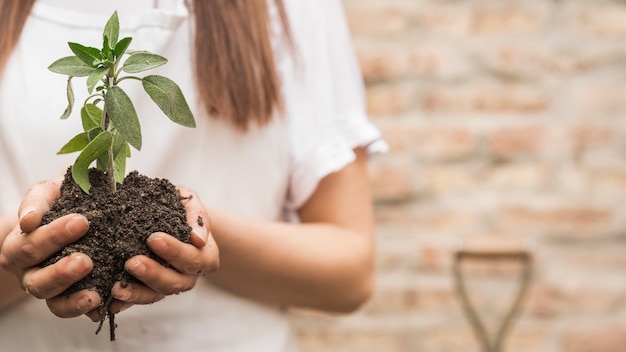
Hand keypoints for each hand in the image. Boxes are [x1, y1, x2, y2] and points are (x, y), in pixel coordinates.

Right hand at [0, 179, 100, 317]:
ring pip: (54, 302)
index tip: (81, 221)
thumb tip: (30, 220)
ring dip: (73, 298)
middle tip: (86, 261)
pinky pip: (76, 310)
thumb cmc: (59, 202)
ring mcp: (50, 289)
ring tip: (95, 294)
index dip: (53, 235)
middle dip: (61, 272)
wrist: (73, 216)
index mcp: (19, 246)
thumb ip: (39, 200)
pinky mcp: (70, 299)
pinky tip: (104, 306)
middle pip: (38, 280)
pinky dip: (88, 311)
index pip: (30, 244)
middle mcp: (30, 272)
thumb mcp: (49, 192)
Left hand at [88, 185, 219, 320]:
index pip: (193, 258)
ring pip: (156, 295)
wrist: (171, 218)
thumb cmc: (181, 208)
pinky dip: (125, 302)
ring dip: (137, 293)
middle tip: (132, 263)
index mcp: (206, 256)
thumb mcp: (191, 203)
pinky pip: (138, 300)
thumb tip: (198, 238)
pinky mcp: (150, 291)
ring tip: (116, 288)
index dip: (175, 251)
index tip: (153, 238)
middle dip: (153, 274)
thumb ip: (197, 216)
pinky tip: (110, 302)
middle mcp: (189, 276)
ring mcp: (169, 285)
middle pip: (175, 282)